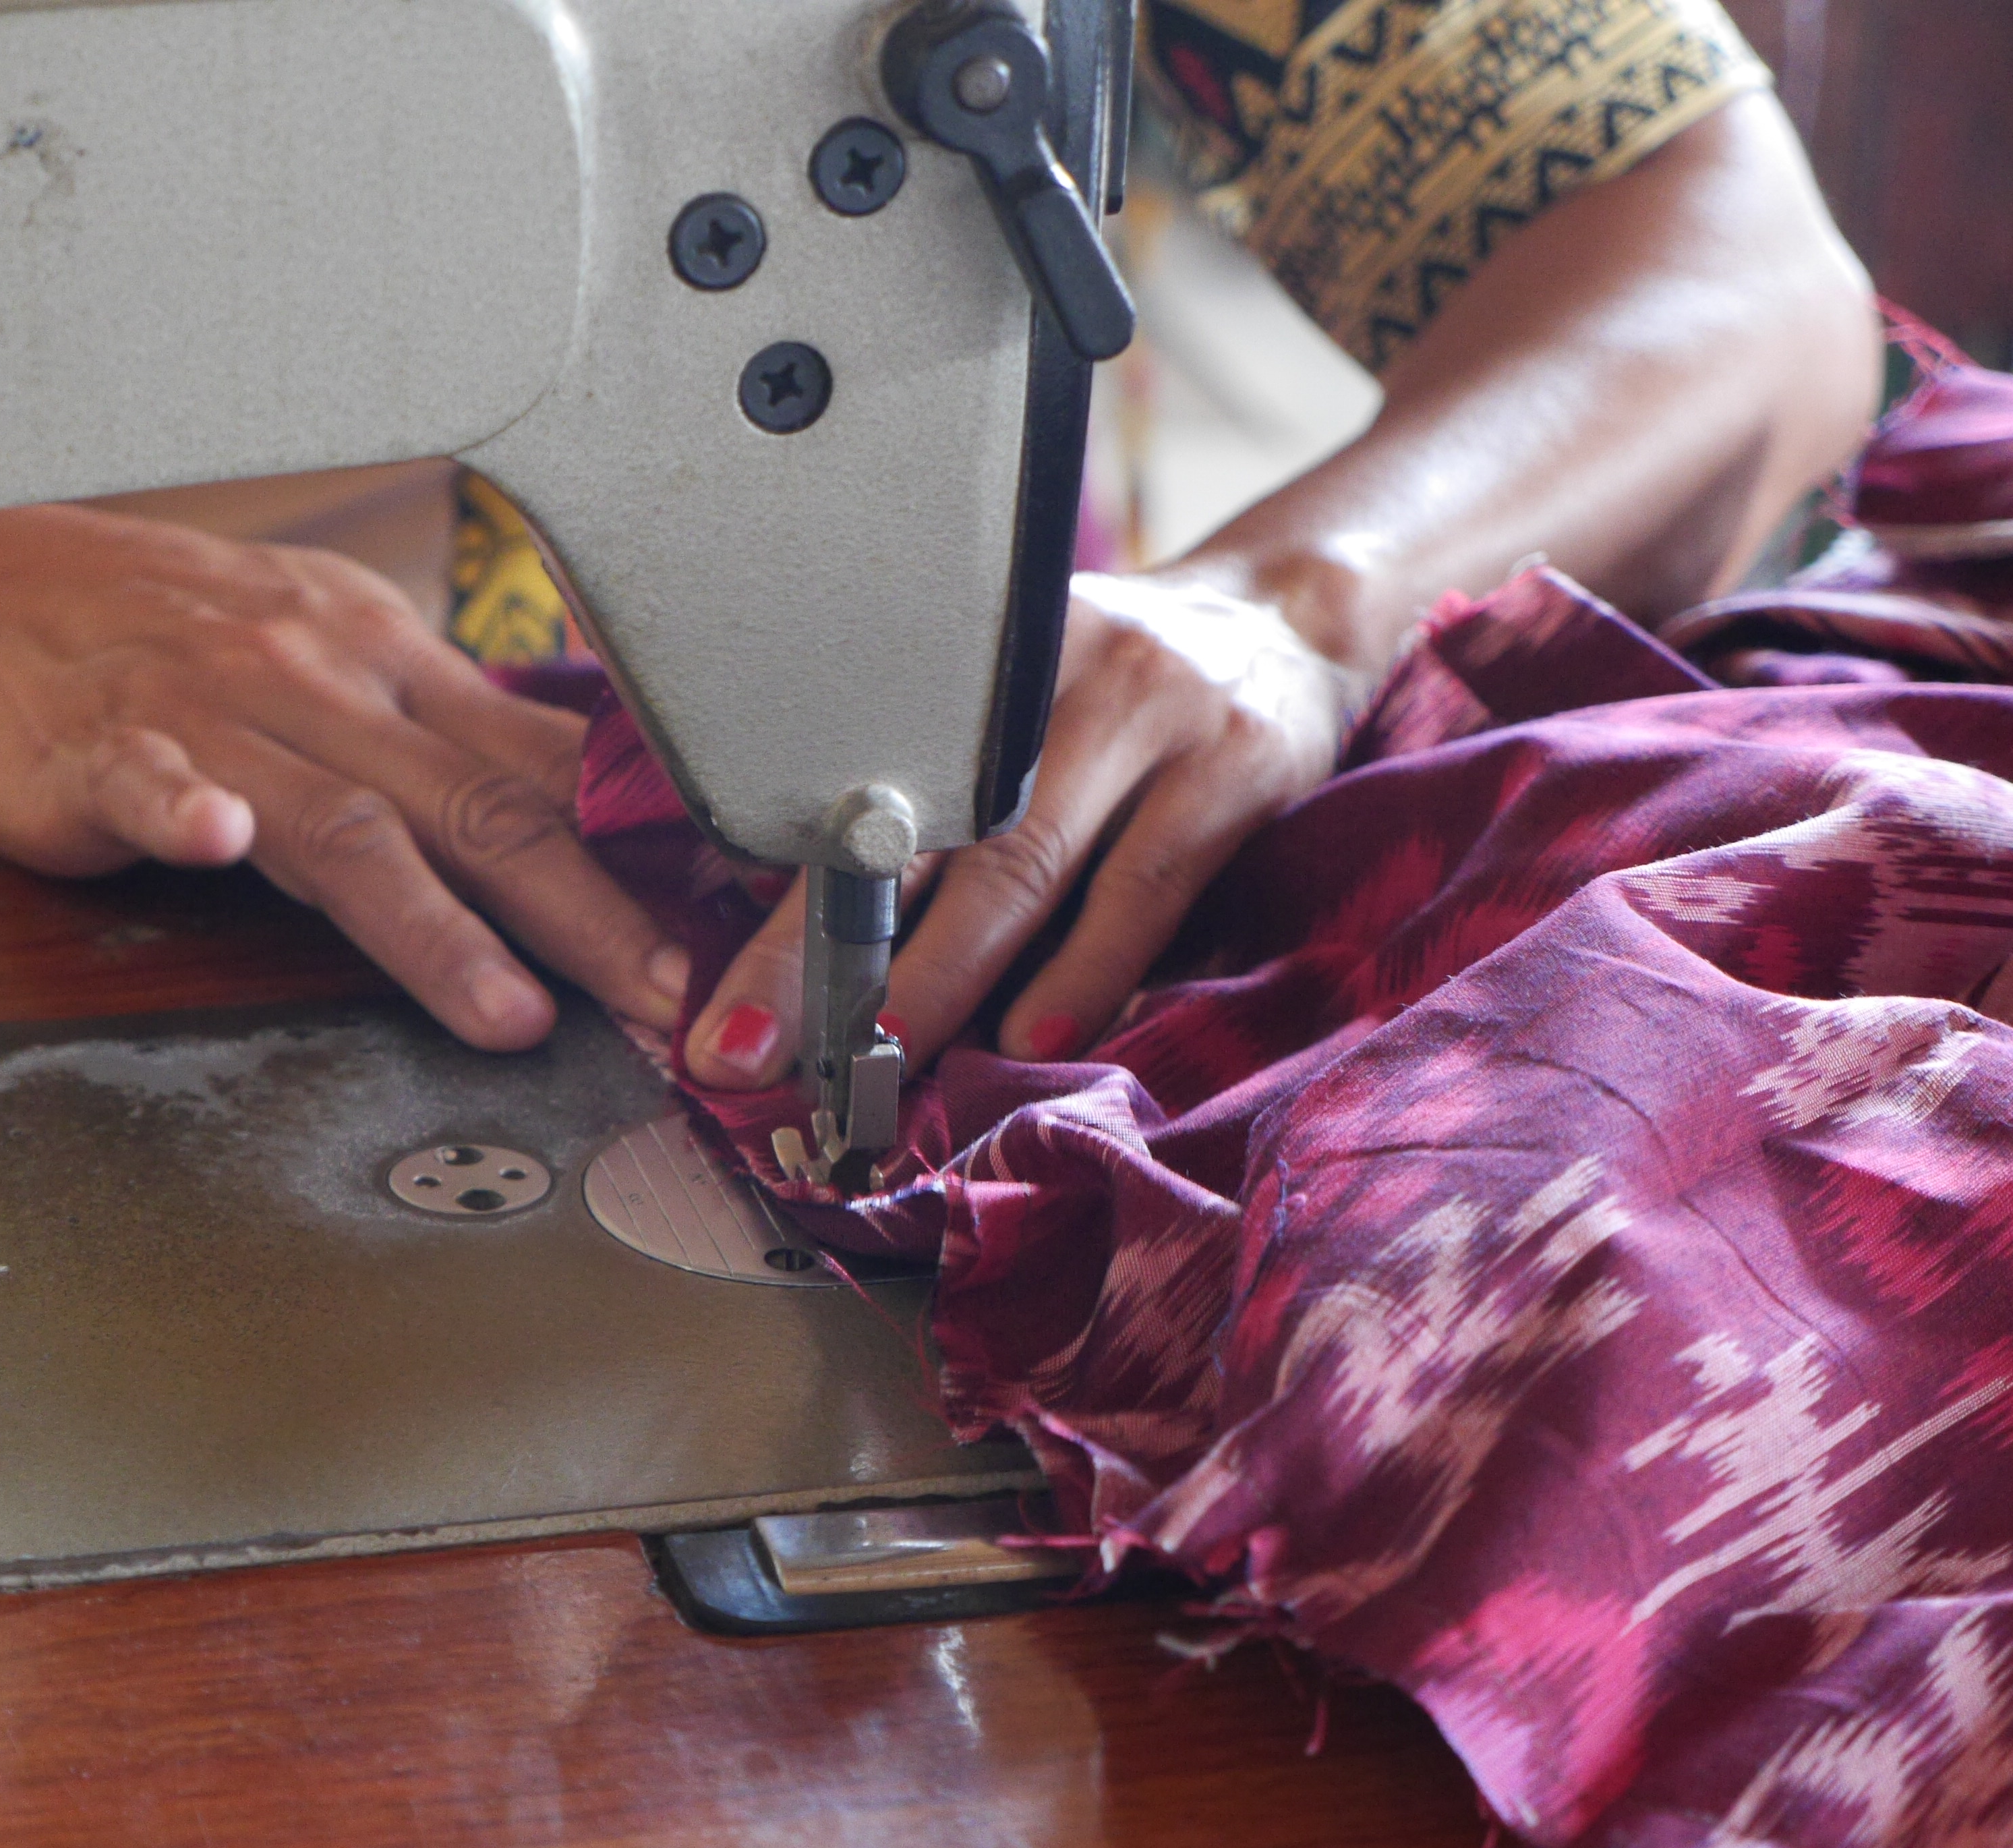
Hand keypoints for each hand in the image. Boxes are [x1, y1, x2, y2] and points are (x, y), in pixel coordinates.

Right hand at [0, 505, 690, 1050]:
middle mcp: (326, 688)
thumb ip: (459, 749)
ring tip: (500, 1008)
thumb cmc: (191, 640)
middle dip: (583, 912)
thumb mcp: (350, 666)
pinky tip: (215, 840)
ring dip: (427, 922)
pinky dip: (186, 809)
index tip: (718, 942)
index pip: (545, 772)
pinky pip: (151, 778)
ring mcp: (216, 718)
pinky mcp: (105, 751)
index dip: (639, 860)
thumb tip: (598, 813)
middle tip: (659, 997)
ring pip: (340, 824)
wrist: (0, 596)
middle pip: (476, 809)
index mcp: (397, 675)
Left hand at [680, 570, 1358, 1085]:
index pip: (850, 800)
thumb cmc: (1110, 697)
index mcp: (966, 664)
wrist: (1289, 616)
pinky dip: (1086, 972)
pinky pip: (1146, 885)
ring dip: (946, 977)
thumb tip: (800, 963)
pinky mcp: (1237, 764)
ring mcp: (1148, 712)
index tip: (723, 1026)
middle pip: (923, 834)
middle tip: (766, 1059)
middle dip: (834, 963)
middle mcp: (1049, 672)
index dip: (780, 921)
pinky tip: (1038, 1042)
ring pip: (1025, 862)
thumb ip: (926, 809)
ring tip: (882, 1066)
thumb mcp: (1011, 716)